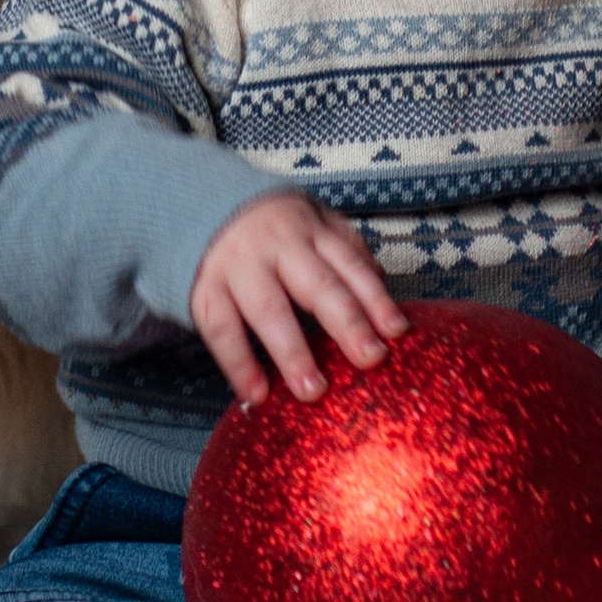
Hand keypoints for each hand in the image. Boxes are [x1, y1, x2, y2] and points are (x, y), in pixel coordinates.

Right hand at [190, 192, 409, 408]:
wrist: (204, 206)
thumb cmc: (277, 233)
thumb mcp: (315, 229)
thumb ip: (348, 257)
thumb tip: (384, 297)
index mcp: (312, 232)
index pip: (350, 265)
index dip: (375, 298)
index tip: (397, 332)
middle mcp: (278, 246)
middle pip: (317, 285)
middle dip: (346, 322)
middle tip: (370, 359)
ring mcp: (239, 266)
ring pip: (269, 309)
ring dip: (293, 352)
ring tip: (314, 392)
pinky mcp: (206, 290)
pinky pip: (222, 329)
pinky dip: (239, 364)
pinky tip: (258, 394)